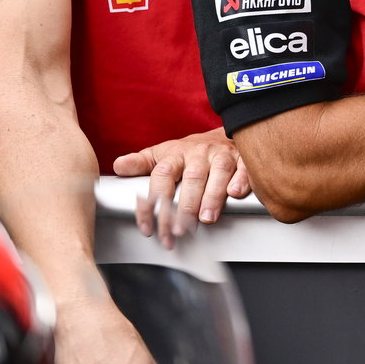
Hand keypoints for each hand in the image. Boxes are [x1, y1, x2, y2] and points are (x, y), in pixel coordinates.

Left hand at [113, 129, 248, 249]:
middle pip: (192, 177)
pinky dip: (243, 179)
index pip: (162, 176)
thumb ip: (141, 163)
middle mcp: (200, 154)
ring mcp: (223, 154)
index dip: (153, 202)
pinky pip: (246, 167)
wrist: (222, 134)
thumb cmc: (190, 152)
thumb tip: (118, 166)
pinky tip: (236, 193)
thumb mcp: (163, 154)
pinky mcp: (244, 158)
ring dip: (213, 196)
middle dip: (186, 205)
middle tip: (179, 229)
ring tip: (207, 218)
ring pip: (220, 172)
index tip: (149, 227)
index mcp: (176, 154)